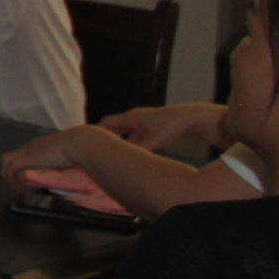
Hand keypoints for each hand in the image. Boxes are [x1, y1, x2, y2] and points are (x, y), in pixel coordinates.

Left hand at [0, 125, 102, 192]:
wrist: (78, 144)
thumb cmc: (76, 149)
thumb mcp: (65, 155)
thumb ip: (60, 160)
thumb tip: (64, 168)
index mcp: (37, 145)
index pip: (20, 155)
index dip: (19, 168)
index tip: (24, 180)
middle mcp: (29, 147)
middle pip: (7, 157)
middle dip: (8, 172)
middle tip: (16, 185)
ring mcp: (28, 152)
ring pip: (5, 162)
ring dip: (8, 177)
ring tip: (16, 189)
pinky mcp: (28, 159)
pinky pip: (12, 168)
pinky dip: (13, 179)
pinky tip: (21, 188)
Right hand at [100, 102, 225, 150]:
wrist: (189, 118)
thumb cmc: (171, 127)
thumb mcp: (153, 142)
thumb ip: (138, 151)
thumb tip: (125, 161)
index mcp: (130, 117)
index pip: (106, 123)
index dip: (96, 132)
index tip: (89, 143)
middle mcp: (134, 117)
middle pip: (114, 127)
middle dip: (106, 138)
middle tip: (98, 150)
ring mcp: (142, 120)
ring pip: (125, 131)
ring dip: (120, 141)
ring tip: (114, 153)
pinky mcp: (149, 125)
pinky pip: (134, 133)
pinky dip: (130, 142)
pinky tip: (133, 153)